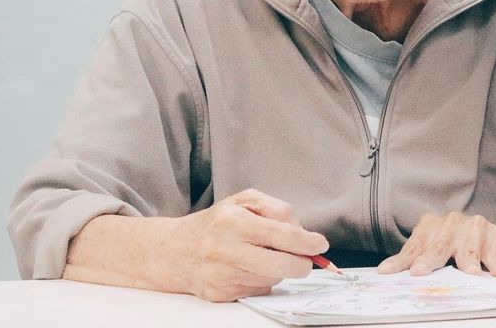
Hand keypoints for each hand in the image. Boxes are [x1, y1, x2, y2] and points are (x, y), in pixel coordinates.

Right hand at [167, 189, 329, 301]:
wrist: (176, 251)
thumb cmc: (216, 222)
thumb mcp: (245, 200)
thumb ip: (278, 210)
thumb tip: (303, 234)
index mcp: (232, 221)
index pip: (280, 234)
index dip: (306, 242)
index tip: (320, 244)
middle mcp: (224, 250)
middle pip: (280, 266)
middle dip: (302, 264)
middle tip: (307, 259)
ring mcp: (221, 275)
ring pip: (272, 279)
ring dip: (279, 269)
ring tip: (264, 255)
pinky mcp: (221, 294)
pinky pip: (258, 290)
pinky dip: (263, 280)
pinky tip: (250, 268)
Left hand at [377, 212, 495, 276]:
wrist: (494, 240)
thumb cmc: (457, 248)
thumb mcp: (433, 251)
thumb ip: (414, 259)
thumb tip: (385, 271)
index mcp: (431, 225)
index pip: (415, 246)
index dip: (405, 259)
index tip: (399, 272)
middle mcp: (451, 221)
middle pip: (439, 245)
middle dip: (430, 259)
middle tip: (420, 271)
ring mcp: (474, 225)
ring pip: (468, 245)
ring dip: (468, 259)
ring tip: (471, 273)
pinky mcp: (494, 233)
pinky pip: (493, 248)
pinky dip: (495, 260)